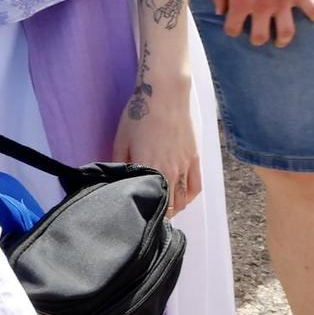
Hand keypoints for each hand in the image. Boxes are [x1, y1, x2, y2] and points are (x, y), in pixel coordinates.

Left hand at [113, 86, 200, 215]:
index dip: (147, 214)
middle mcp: (169, 171)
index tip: (140, 218)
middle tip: (151, 216)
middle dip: (161, 214)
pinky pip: (196, 186)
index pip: (152, 202)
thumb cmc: (138, 116)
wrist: (164, 97)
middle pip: (170, 206)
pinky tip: (182, 199)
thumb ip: (119, 162)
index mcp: (149, 168)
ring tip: (165, 211)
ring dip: (175, 208)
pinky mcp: (194, 159)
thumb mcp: (120, 139)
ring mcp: (185, 166)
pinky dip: (190, 197)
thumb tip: (117, 179)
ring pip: (183, 199)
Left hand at [210, 0, 313, 47]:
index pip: (233, 29)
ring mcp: (283, 1)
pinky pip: (312, 11)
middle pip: (260, 37)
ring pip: (286, 32)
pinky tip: (311, 17)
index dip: (232, 30)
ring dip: (283, 40)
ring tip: (280, 40)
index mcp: (241, 2)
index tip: (235, 28)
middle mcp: (262, 6)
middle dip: (258, 40)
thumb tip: (220, 13)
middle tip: (259, 36)